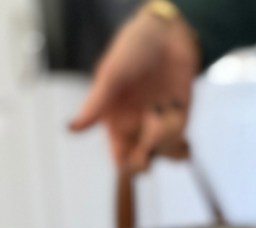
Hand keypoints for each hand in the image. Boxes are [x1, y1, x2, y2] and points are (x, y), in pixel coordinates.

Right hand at [69, 3, 200, 172]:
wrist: (167, 34)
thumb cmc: (132, 50)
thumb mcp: (112, 76)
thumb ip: (96, 104)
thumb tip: (72, 129)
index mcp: (115, 120)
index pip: (119, 155)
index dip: (125, 166)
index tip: (132, 163)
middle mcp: (135, 125)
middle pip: (140, 160)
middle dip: (145, 162)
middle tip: (147, 154)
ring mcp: (158, 122)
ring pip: (162, 154)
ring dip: (166, 152)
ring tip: (164, 130)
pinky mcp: (179, 118)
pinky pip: (178, 143)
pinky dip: (181, 150)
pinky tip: (184, 148)